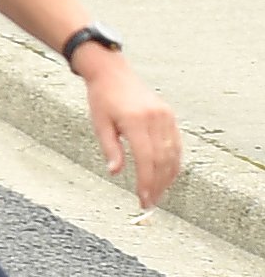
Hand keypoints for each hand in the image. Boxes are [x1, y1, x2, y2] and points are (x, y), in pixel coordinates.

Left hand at [80, 50, 183, 210]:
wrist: (113, 73)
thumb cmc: (102, 98)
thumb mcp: (100, 124)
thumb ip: (110, 149)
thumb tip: (115, 172)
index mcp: (136, 121)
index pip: (147, 159)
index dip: (147, 182)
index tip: (144, 199)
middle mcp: (156, 119)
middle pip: (162, 160)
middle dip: (158, 185)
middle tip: (150, 203)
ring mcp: (166, 117)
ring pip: (173, 154)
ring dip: (167, 177)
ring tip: (157, 194)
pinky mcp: (170, 116)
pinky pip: (176, 144)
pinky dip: (173, 162)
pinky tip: (166, 176)